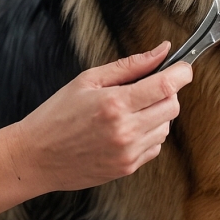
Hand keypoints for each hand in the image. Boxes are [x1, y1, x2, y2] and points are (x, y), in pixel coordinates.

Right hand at [4, 42, 191, 191]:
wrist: (36, 157)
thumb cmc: (56, 115)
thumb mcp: (88, 81)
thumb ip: (129, 66)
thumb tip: (162, 50)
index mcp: (115, 104)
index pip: (166, 86)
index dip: (181, 73)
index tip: (183, 67)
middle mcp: (125, 131)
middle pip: (172, 107)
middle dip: (167, 92)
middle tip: (149, 86)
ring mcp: (128, 153)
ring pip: (166, 127)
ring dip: (157, 114)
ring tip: (131, 110)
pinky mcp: (127, 168)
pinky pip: (155, 146)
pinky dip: (149, 134)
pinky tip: (126, 128)